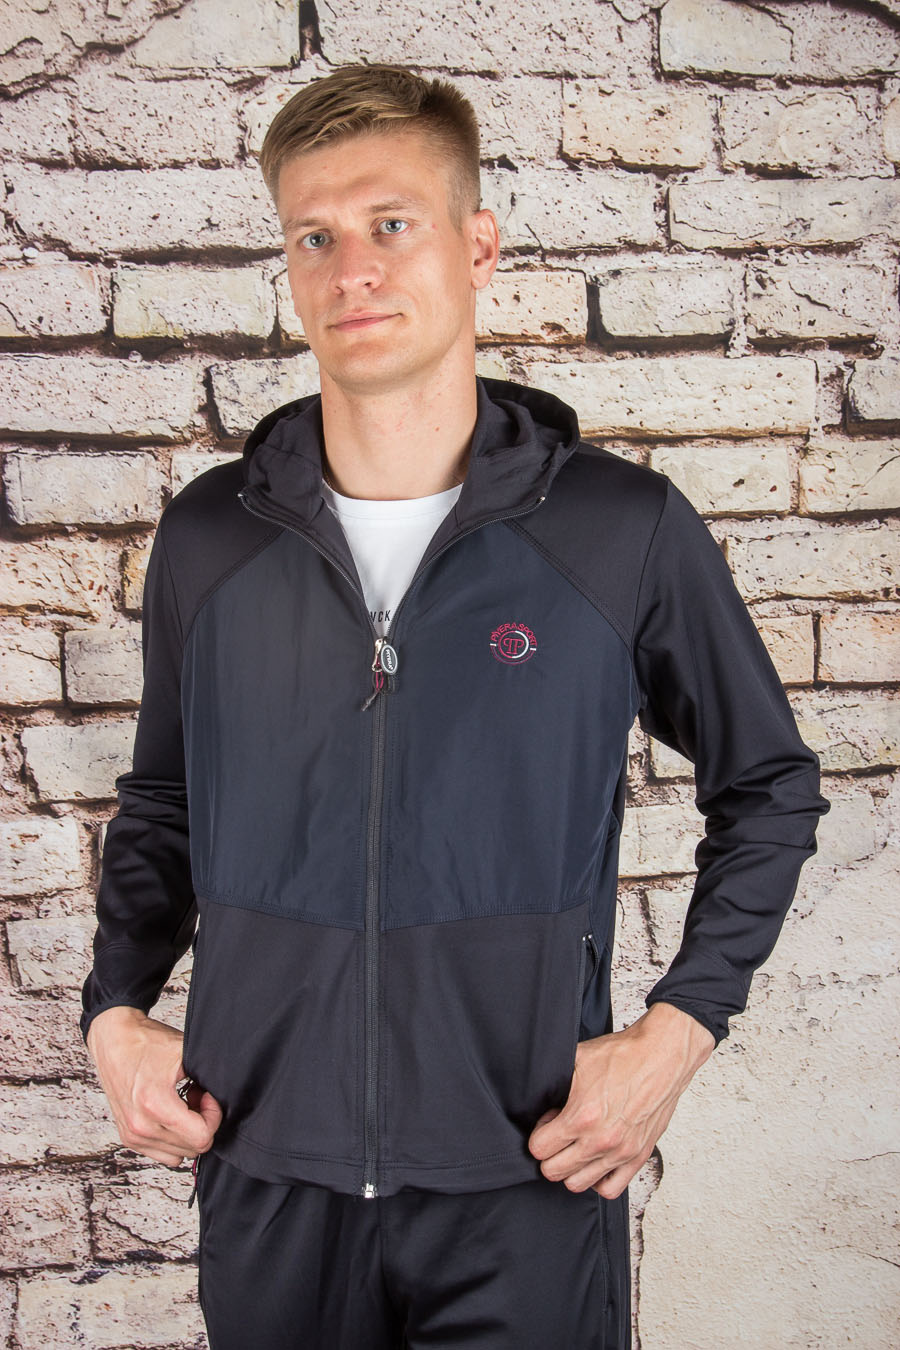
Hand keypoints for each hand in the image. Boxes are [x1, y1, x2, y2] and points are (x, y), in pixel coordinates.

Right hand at [86, 1005, 222, 1168]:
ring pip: (179, 1154)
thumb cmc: (146, 1042)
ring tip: (183, 1104)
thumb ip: (209, 1073)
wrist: (114, 1040)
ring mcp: (132, 1135)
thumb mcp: (184, 1051)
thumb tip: (228, 1091)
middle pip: (193, 1148)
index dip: (214, 1116)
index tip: (207, 1095)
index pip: (201, 1137)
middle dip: (202, 1122)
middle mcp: (140, 1126)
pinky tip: (171, 1114)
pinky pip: (164, 1154)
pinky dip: (174, 1139)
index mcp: (155, 1105)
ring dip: (188, 1132)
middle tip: (195, 1095)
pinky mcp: (128, 1138)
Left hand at [527, 1001, 714, 1198]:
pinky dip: (597, 1180)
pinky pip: (610, 1189)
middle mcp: (601, 1141)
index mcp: (582, 1117)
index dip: (539, 1133)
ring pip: (578, 1184)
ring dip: (570, 1168)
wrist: (661, 1057)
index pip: (539, 1149)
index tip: (549, 1121)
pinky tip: (595, 1159)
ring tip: (577, 1145)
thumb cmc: (624, 1056)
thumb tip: (537, 1093)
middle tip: (559, 1133)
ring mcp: (621, 1152)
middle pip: (553, 1171)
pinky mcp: (638, 1156)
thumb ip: (553, 1082)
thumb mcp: (576, 1059)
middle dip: (549, 1153)